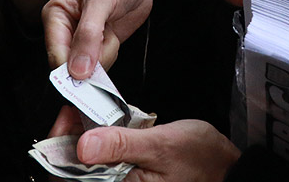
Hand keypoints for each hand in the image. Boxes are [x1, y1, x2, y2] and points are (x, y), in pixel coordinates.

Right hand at [43, 0, 157, 78]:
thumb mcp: (102, 0)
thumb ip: (89, 34)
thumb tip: (78, 68)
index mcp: (56, 15)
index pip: (56, 54)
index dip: (72, 67)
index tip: (89, 70)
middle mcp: (64, 31)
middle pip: (70, 66)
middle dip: (93, 58)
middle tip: (105, 37)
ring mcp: (80, 41)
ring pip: (87, 69)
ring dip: (105, 54)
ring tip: (109, 30)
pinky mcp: (95, 48)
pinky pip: (100, 67)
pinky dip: (110, 54)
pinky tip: (112, 36)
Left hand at [77, 121, 239, 181]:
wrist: (228, 168)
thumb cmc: (202, 160)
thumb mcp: (160, 144)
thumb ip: (120, 144)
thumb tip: (83, 144)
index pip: (71, 176)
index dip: (61, 147)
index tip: (65, 118)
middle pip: (74, 171)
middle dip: (68, 140)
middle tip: (73, 112)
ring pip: (86, 166)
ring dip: (80, 141)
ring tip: (83, 116)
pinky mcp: (128, 176)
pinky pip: (102, 164)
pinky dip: (96, 144)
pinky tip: (100, 129)